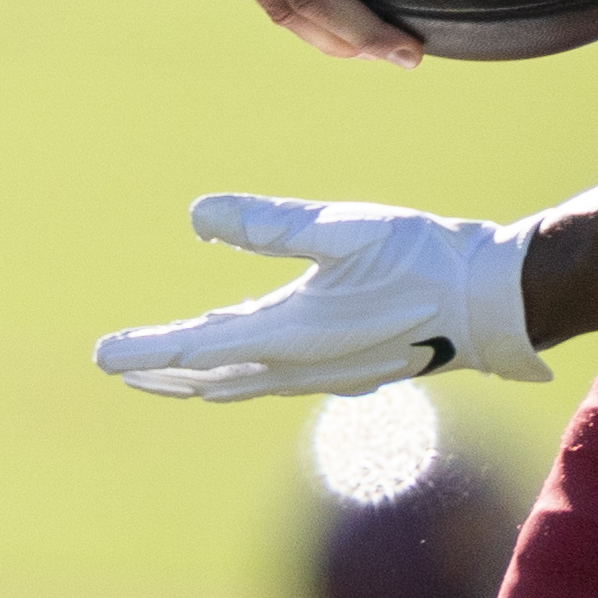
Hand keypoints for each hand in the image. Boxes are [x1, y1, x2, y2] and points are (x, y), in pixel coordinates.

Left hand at [95, 193, 551, 400]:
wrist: (495, 301)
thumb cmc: (423, 255)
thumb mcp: (343, 227)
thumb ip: (268, 224)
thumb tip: (196, 216)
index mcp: (294, 332)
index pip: (199, 349)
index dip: (147, 351)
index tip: (102, 357)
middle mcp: (304, 364)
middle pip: (213, 375)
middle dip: (161, 372)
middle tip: (114, 367)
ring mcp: (329, 372)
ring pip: (244, 380)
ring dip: (198, 377)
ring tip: (160, 374)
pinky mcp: (350, 366)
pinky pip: (276, 378)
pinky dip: (240, 372)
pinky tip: (239, 363)